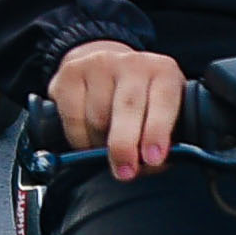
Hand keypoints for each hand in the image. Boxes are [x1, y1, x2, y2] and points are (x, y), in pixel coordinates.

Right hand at [50, 40, 190, 176]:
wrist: (103, 63)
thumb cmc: (139, 98)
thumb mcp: (161, 111)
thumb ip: (163, 138)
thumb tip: (149, 165)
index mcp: (163, 72)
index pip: (164, 100)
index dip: (157, 131)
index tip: (153, 158)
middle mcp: (133, 63)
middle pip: (128, 107)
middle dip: (125, 145)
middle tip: (125, 172)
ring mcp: (100, 64)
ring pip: (98, 118)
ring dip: (101, 144)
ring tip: (108, 145)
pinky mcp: (71, 72)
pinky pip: (73, 119)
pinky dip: (79, 139)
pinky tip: (88, 137)